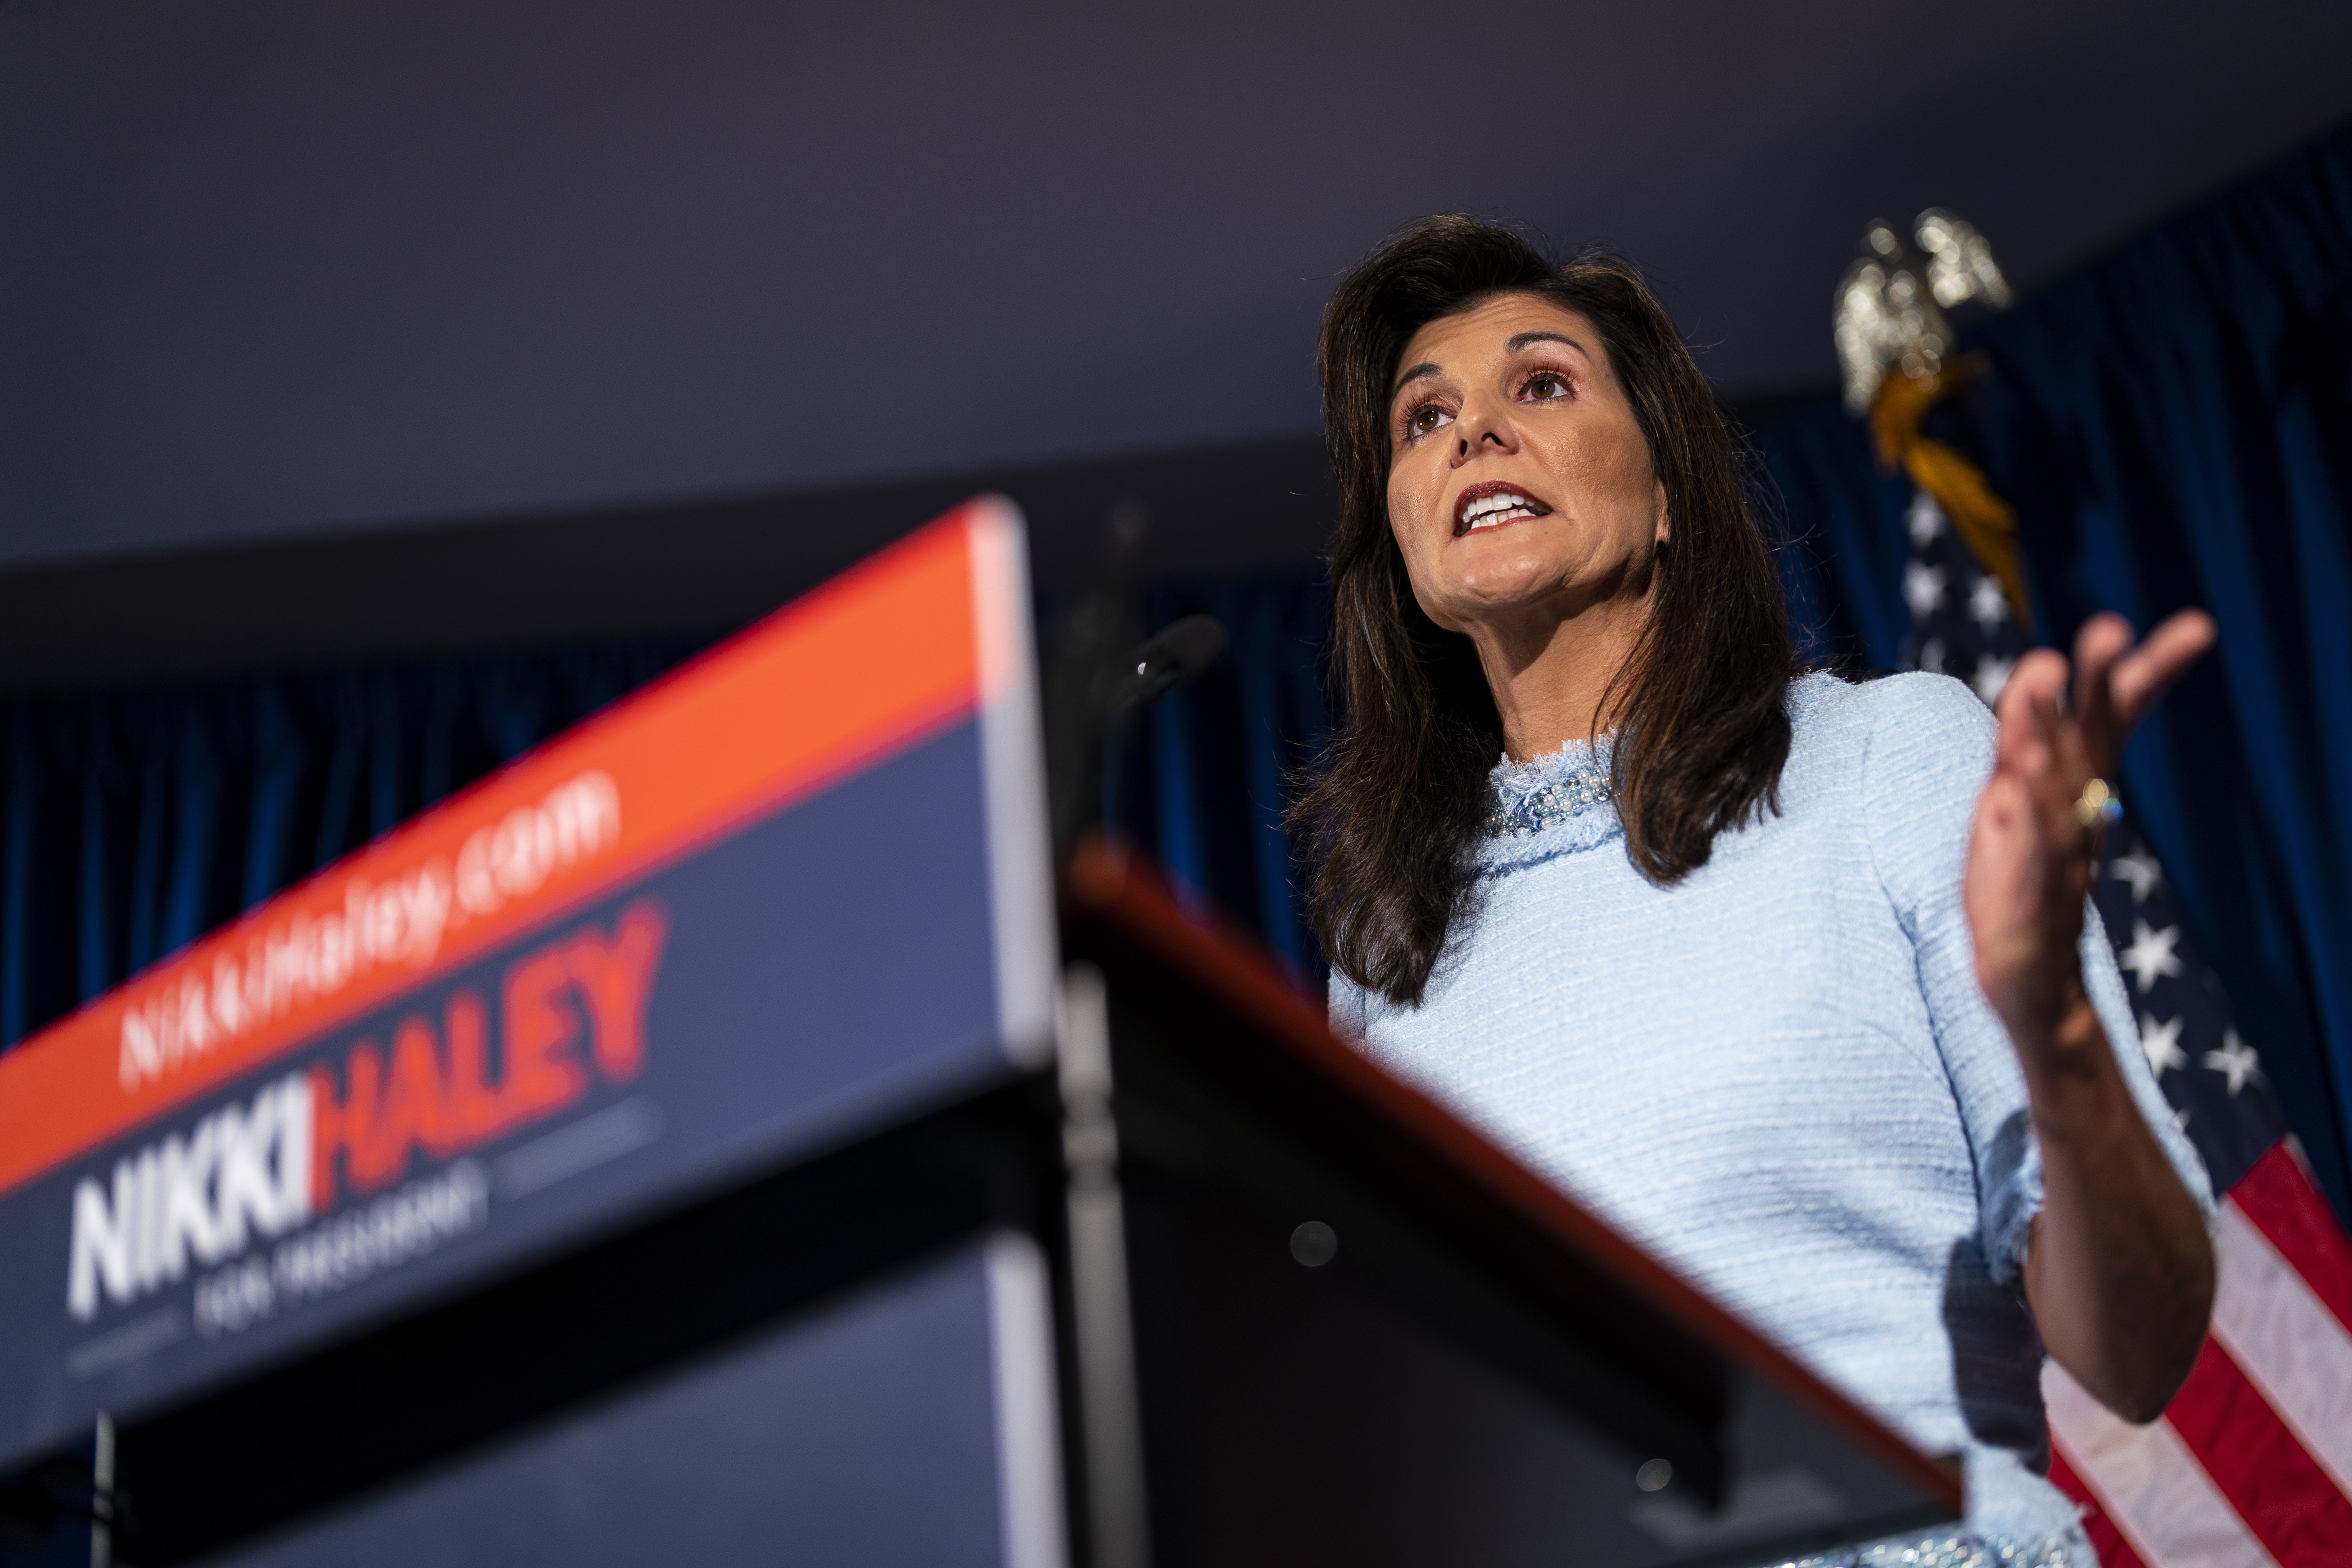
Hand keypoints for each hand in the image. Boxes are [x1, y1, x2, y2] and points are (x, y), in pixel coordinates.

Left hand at [1964, 609, 2216, 1043]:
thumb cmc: (2027, 875)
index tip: (2201, 626)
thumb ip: (2032, 742)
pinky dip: (2019, 825)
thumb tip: (2047, 676)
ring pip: (2049, 787)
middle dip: (2097, 682)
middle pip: (2085, 738)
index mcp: (2078, 783)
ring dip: (2044, 733)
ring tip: (2044, 678)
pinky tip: (2008, 790)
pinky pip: (2022, 856)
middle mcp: (2073, 810)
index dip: (2149, 670)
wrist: (2035, 973)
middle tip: (2110, 627)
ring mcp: (2051, 852)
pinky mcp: (2022, 897)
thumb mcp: (2021, 803)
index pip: (2115, 718)